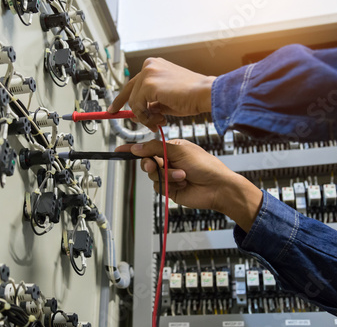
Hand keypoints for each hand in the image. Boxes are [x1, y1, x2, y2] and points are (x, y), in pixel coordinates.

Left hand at [108, 58, 215, 131]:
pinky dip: (146, 117)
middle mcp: (149, 66)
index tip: (115, 108)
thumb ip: (151, 103)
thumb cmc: (192, 96)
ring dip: (145, 117)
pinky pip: (138, 107)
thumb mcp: (165, 99)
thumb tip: (138, 113)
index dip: (122, 99)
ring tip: (159, 122)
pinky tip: (160, 119)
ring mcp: (148, 73)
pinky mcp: (148, 84)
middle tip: (131, 120)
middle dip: (132, 110)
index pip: (133, 83)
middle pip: (129, 91)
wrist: (205, 94)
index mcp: (154, 66)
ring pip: (134, 102)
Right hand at [116, 139, 262, 231]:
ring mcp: (169, 176)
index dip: (133, 149)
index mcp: (171, 148)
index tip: (119, 150)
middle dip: (151, 164)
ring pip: (153, 175)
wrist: (217, 187)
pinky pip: (159, 186)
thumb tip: (136, 147)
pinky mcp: (170, 189)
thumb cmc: (205, 165)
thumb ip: (155, 148)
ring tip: (182, 175)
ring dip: (167, 175)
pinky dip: (170, 184)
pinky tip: (183, 182)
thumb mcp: (178, 150)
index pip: (148, 147)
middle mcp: (169, 161)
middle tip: (155, 165)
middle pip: (147, 161)